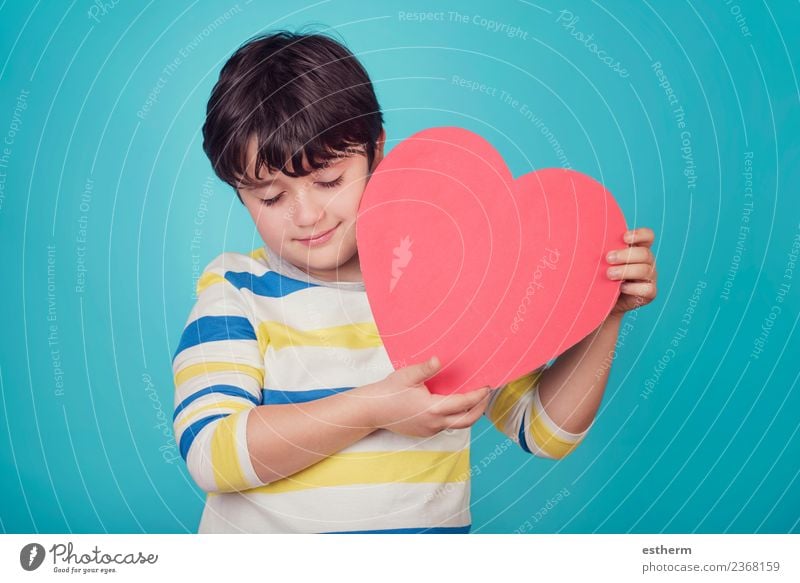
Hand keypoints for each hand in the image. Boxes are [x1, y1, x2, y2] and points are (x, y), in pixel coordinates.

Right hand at [364, 356, 491, 436]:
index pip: (464, 403)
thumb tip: (439, 359)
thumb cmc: (389, 391)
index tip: (487, 386)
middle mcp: (435, 423)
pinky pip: (446, 425)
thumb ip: (425, 368)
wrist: (373, 410)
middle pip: (467, 420)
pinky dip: (456, 416)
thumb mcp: (407, 375)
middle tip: (486, 395)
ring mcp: (430, 429)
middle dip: (480, 408)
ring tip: (475, 399)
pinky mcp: (425, 432)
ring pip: (458, 425)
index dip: (478, 395)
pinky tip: (455, 405)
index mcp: (433, 408)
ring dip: (469, 413)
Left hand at [606, 227, 657, 316]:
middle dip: (626, 255)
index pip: (648, 236)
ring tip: (609, 274)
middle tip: (608, 259)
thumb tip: (588, 238)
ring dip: (626, 271)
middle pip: (645, 254)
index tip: (624, 238)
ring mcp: (650, 277)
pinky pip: (647, 289)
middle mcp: (647, 262)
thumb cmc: (602, 274)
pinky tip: (620, 287)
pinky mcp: (649, 293)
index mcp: (638, 249)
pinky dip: (633, 288)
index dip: (639, 235)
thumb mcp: (603, 261)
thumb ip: (604, 249)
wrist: (603, 300)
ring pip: (646, 270)